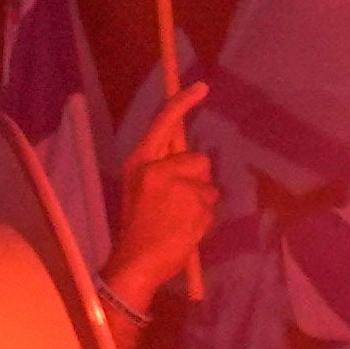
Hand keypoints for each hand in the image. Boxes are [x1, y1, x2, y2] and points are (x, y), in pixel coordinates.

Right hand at [106, 120, 221, 318]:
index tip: (202, 86)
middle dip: (198, 178)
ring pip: (209, 185)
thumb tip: (195, 161)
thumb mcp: (142, 190)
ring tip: (179, 220)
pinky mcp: (194, 205)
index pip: (163, 124)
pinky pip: (212, 206)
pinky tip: (186, 229)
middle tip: (178, 203)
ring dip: (202, 202)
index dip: (182, 103)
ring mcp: (178, 186)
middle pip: (199, 159)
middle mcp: (157, 168)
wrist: (137, 261)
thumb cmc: (140, 227)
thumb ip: (163, 172)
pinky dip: (205, 218)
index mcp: (139, 162)